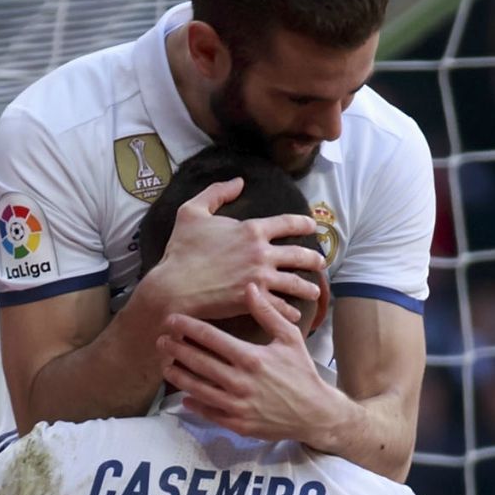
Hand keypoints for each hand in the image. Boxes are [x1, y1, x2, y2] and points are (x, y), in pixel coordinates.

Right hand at [139, 178, 325, 322]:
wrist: (174, 287)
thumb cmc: (181, 250)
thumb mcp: (191, 212)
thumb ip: (215, 192)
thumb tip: (238, 181)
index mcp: (252, 229)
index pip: (288, 223)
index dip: (304, 223)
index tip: (312, 227)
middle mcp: (262, 253)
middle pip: (300, 255)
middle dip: (314, 259)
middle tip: (320, 263)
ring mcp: (260, 278)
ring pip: (295, 283)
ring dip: (309, 288)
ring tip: (315, 292)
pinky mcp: (254, 301)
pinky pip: (280, 306)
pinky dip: (290, 310)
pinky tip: (295, 313)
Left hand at [157, 283, 347, 441]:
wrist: (315, 413)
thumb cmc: (302, 372)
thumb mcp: (290, 339)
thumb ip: (267, 313)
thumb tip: (249, 288)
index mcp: (251, 358)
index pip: (211, 338)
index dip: (188, 328)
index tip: (172, 320)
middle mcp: (240, 382)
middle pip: (198, 362)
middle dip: (176, 350)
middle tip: (160, 341)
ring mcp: (237, 405)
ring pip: (198, 388)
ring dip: (178, 376)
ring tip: (166, 366)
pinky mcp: (238, 424)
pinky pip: (209, 412)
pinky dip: (193, 404)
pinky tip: (183, 397)